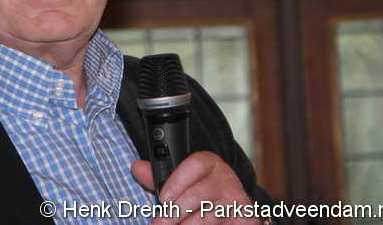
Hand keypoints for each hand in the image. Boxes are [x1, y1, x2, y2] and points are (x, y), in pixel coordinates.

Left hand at [131, 151, 260, 223]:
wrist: (233, 206)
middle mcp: (226, 179)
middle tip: (159, 222)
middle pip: (198, 194)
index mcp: (210, 163)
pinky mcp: (245, 219)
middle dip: (175, 212)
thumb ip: (158, 176)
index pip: (195, 165)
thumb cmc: (201, 190)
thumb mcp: (182, 180)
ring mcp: (236, 200)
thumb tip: (137, 167)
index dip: (177, 182)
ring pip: (207, 216)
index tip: (163, 199)